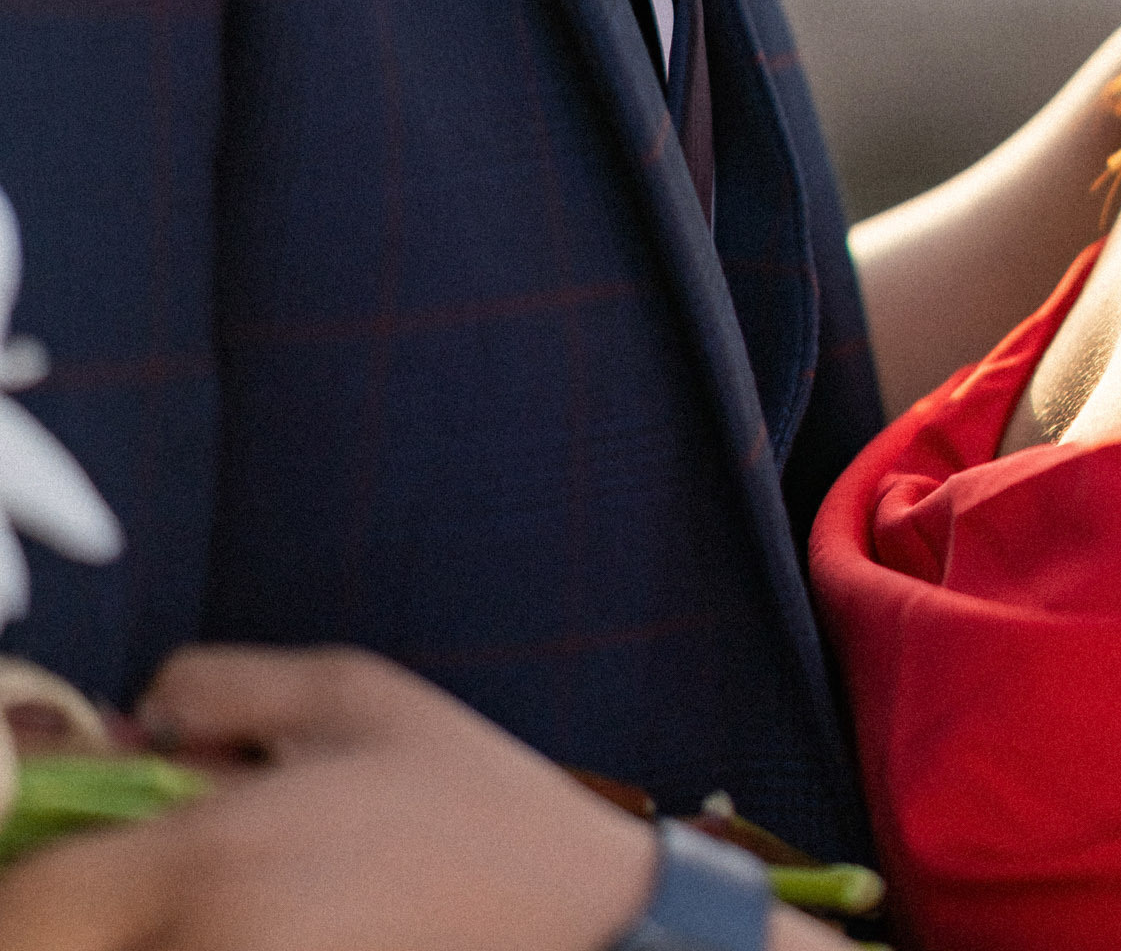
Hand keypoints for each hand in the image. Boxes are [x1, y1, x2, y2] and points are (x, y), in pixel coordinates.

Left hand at [0, 645, 838, 950]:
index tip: (50, 858)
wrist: (574, 917)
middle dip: (70, 914)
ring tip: (207, 890)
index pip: (26, 910)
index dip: (23, 886)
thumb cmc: (469, 803)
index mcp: (216, 866)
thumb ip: (217, 686)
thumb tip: (136, 721)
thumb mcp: (349, 691)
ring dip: (130, 933)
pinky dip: (189, 946)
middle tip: (124, 875)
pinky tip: (250, 917)